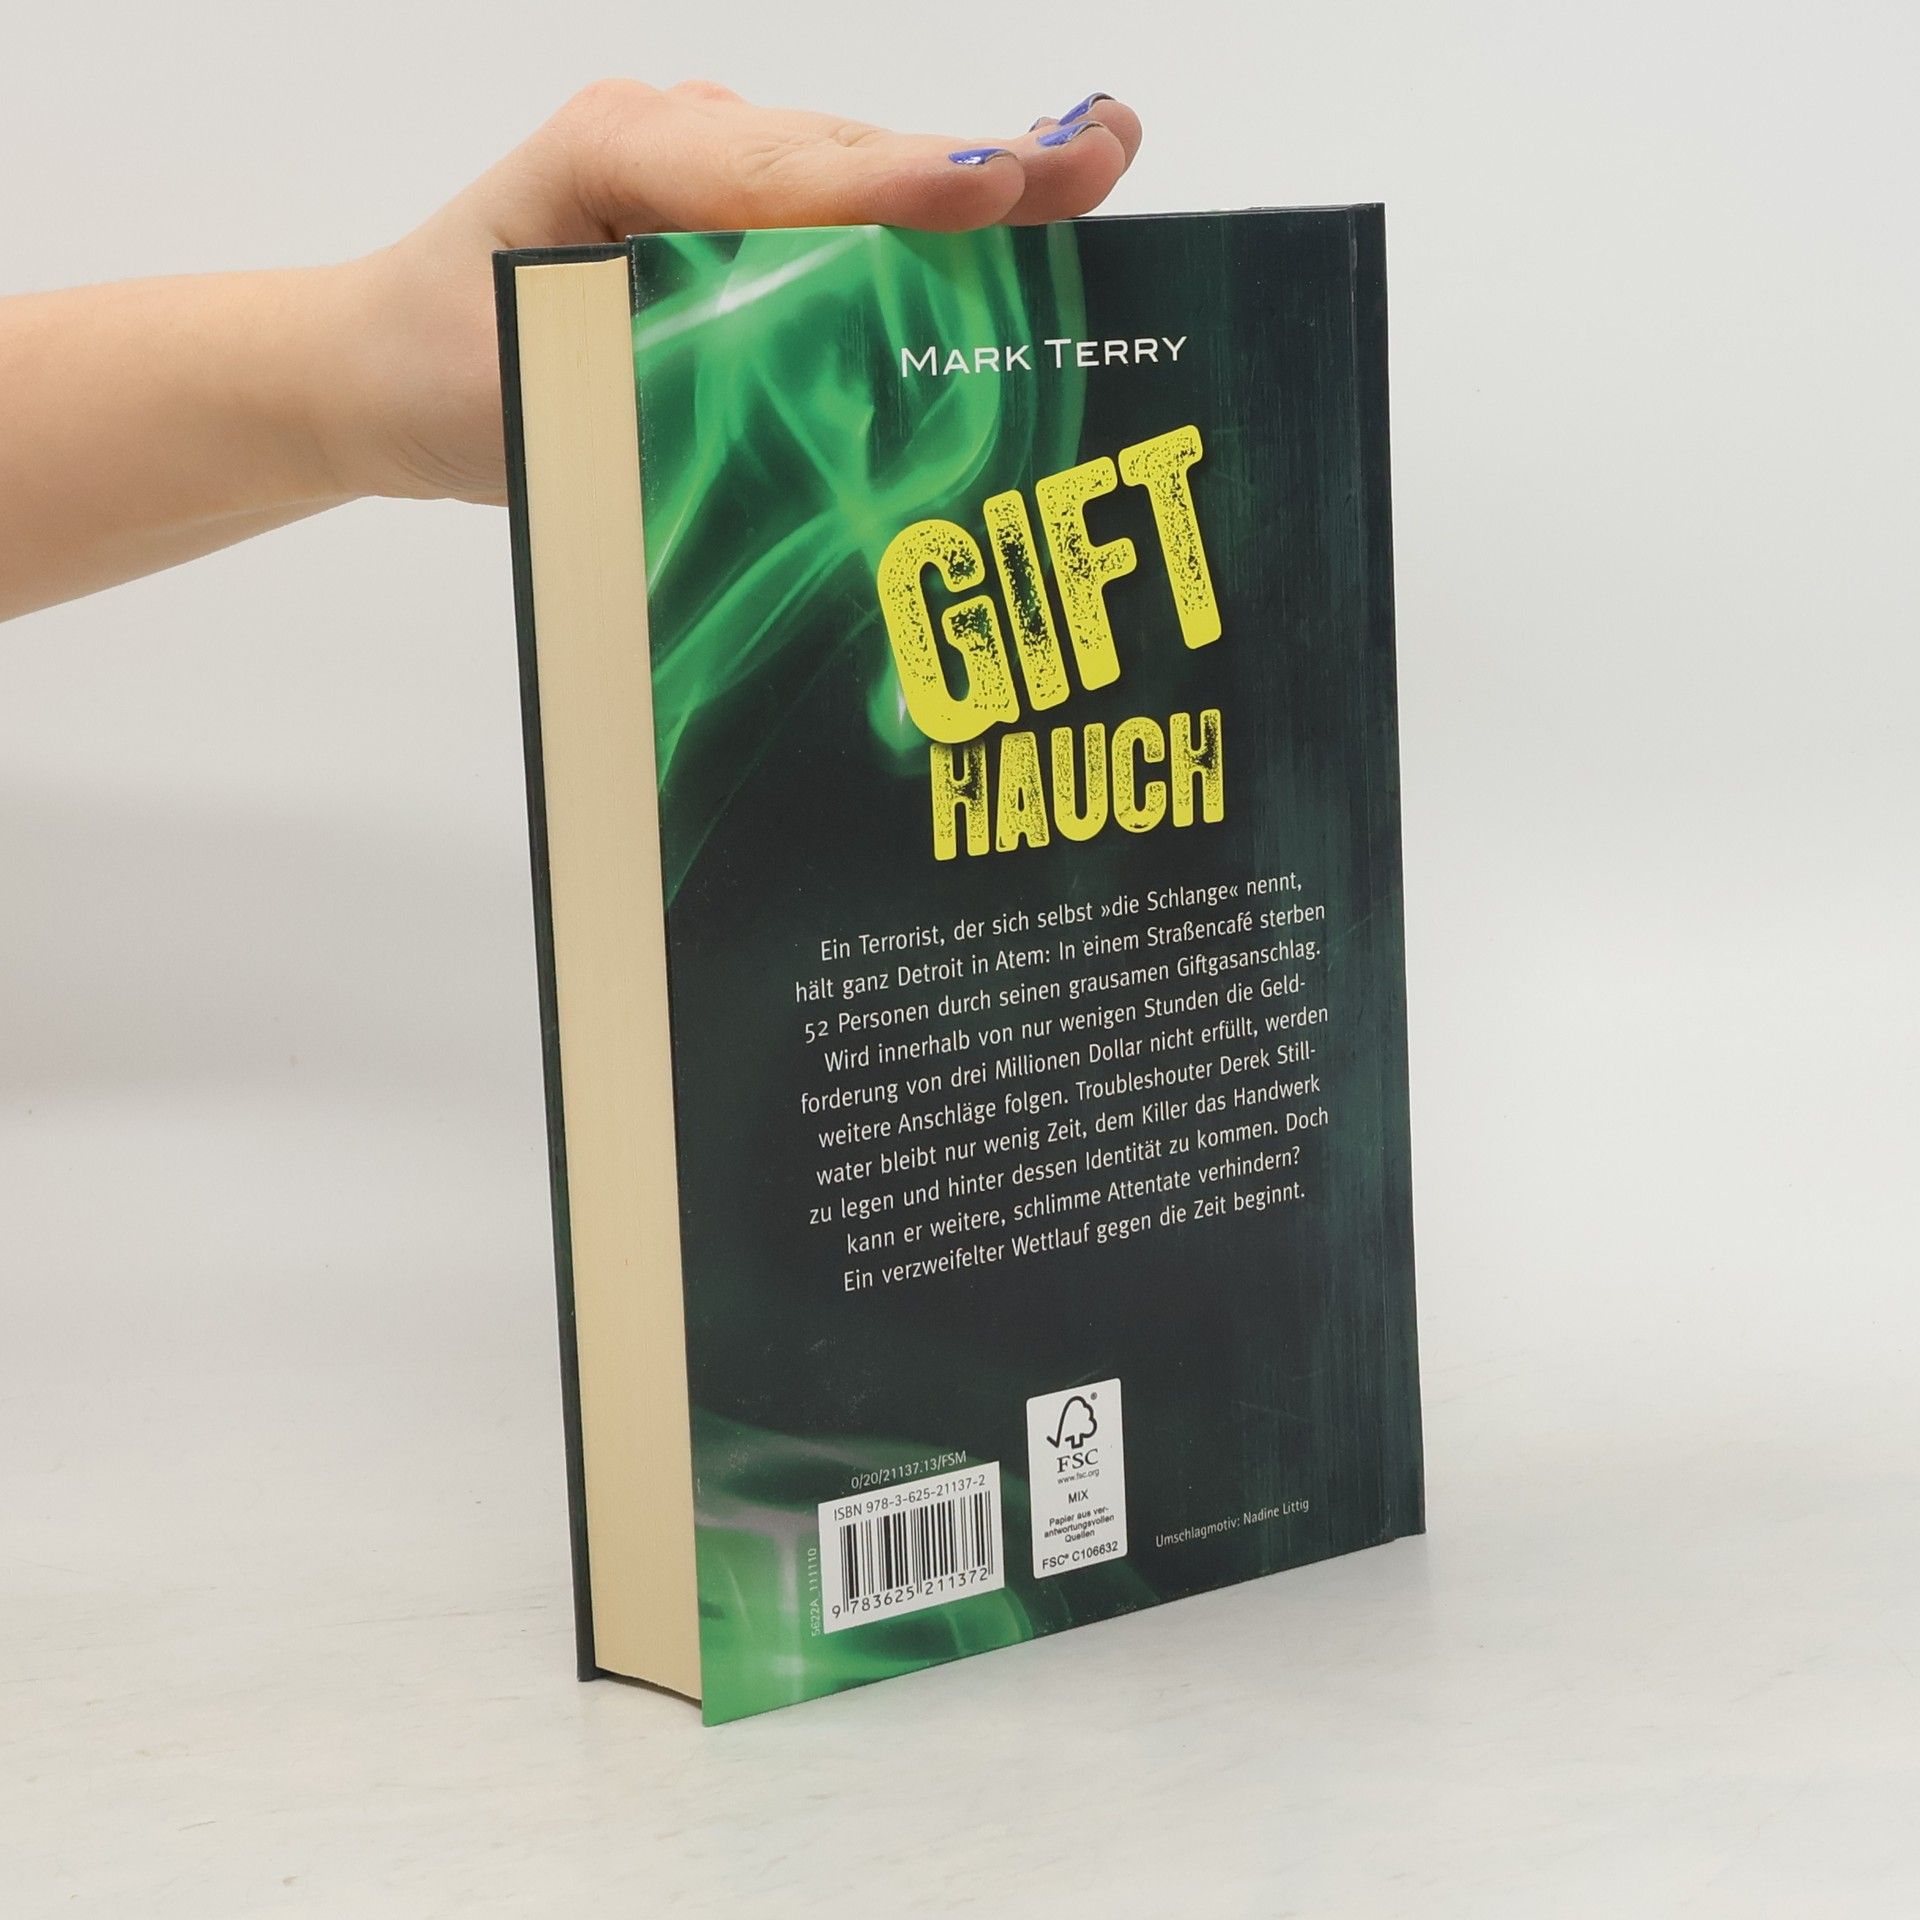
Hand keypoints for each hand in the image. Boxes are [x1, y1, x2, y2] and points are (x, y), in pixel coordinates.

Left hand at [327, 83, 1144, 504]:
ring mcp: (704, 161)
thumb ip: (654, 400)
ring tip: (1091, 175)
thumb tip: (794, 437)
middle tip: (1103, 156)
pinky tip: (1018, 219)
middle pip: (846, 154)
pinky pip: (837, 204)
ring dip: (971, 184)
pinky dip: (924, 221)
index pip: (781, 177)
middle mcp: (673, 138)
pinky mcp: (724, 204)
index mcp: (617, 161)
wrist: (373, 363)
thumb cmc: (440, 377)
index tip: (990, 187)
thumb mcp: (535, 401)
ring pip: (854, 169)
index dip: (894, 188)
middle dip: (977, 165)